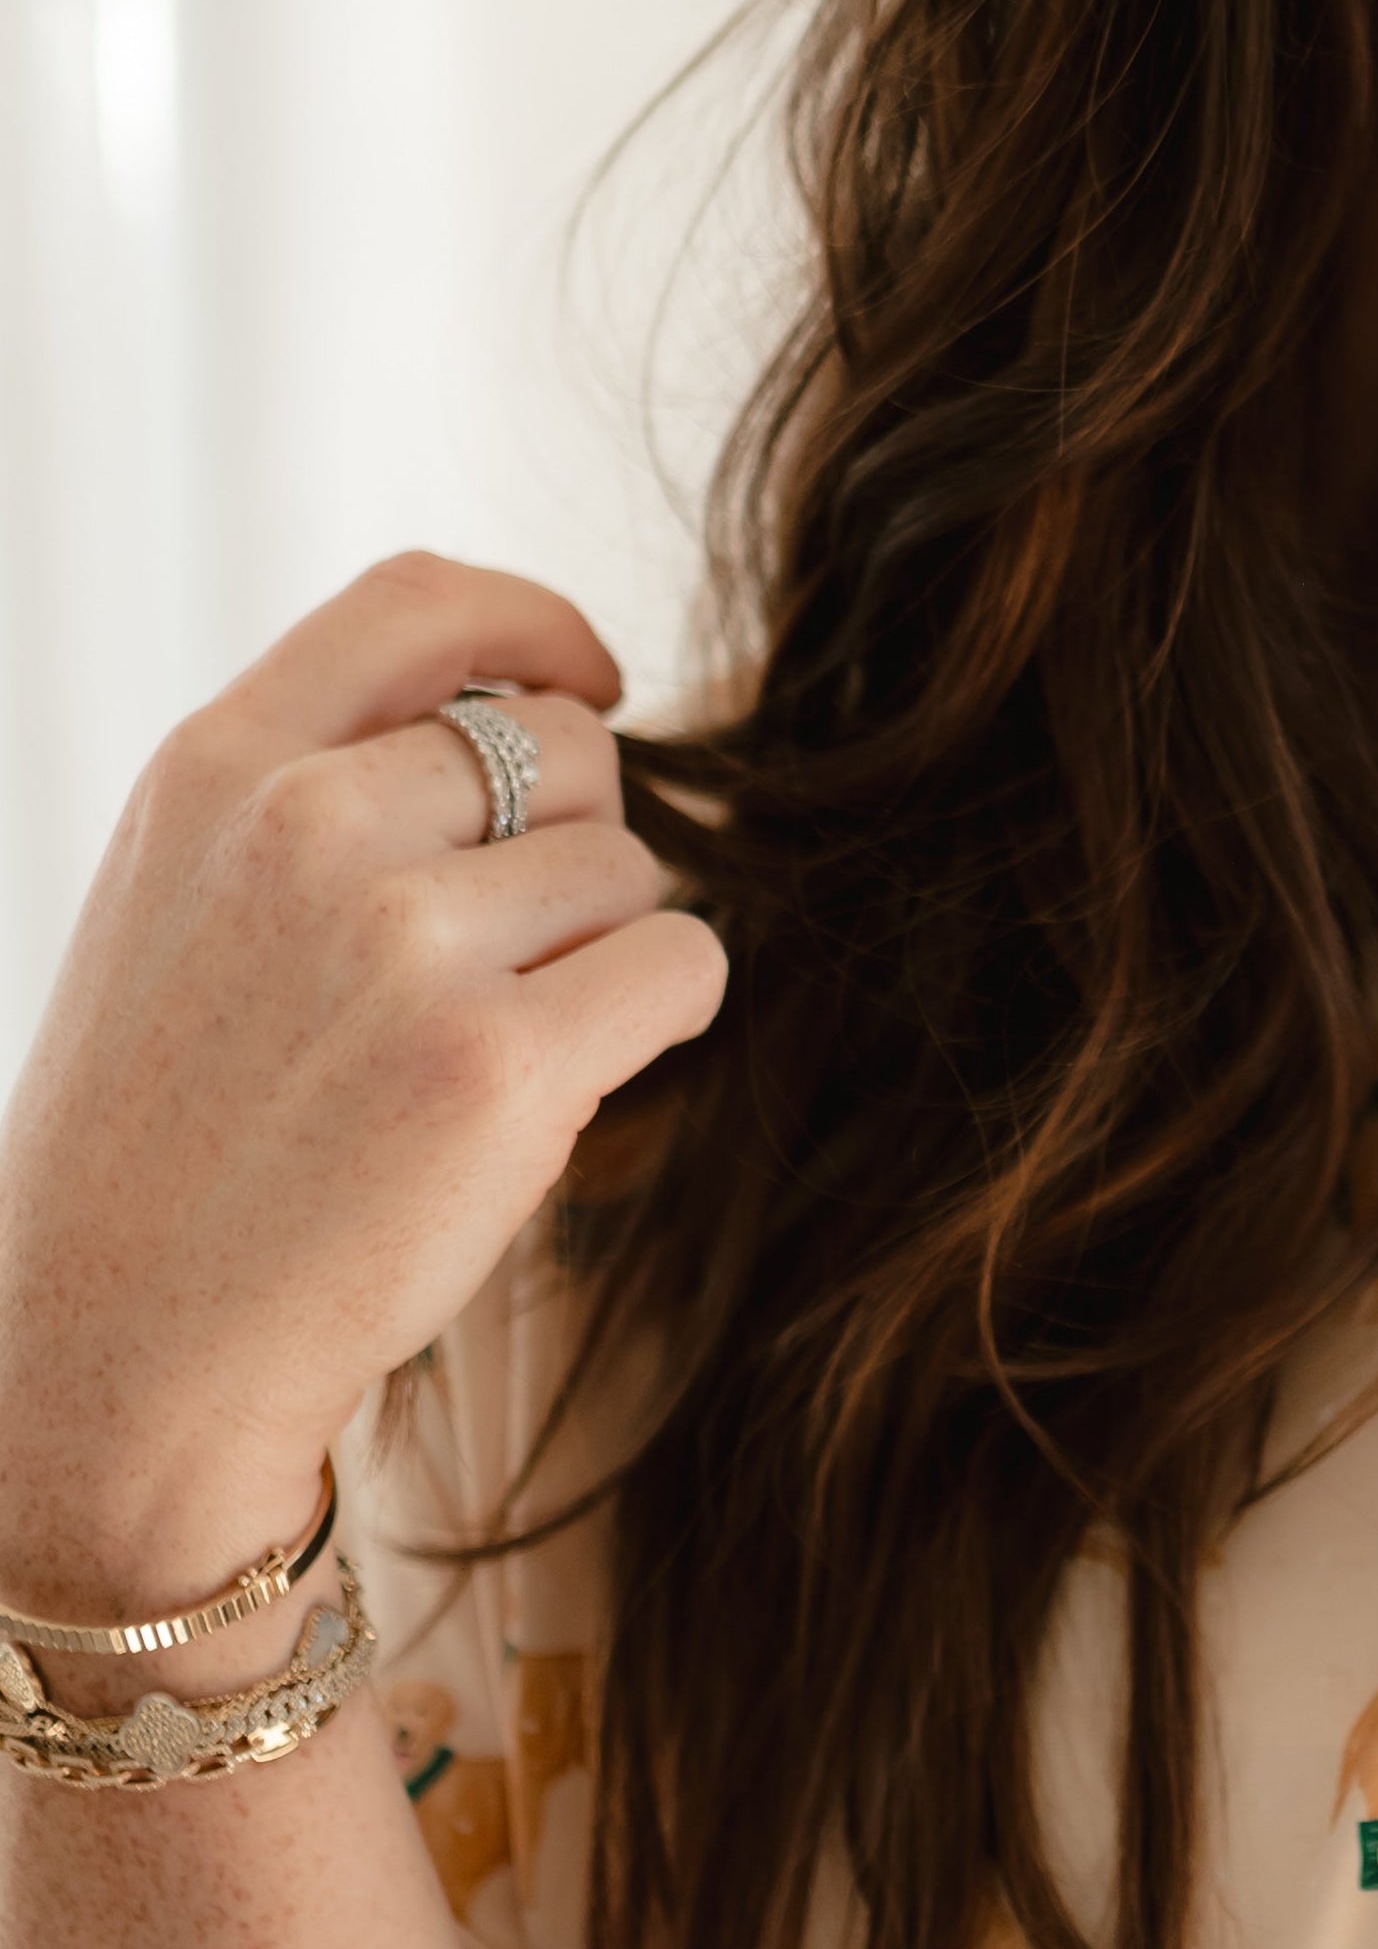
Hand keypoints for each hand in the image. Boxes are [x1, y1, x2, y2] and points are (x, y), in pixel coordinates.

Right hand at [0, 555, 723, 1614]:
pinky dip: (668, 1011)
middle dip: (571, 845)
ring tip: (496, 1044)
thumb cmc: (166, 1141)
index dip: (536, 623)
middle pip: (563, 748)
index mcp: (213, 770)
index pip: (416, 602)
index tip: (591, 674)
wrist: (123, 1345)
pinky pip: (682, 963)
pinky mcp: (502, 1063)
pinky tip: (586, 1073)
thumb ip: (306, 791)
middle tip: (503, 962)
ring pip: (629, 868)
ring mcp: (407, 942)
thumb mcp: (175, 904)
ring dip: (605, 947)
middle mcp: (306, 827)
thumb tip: (527, 707)